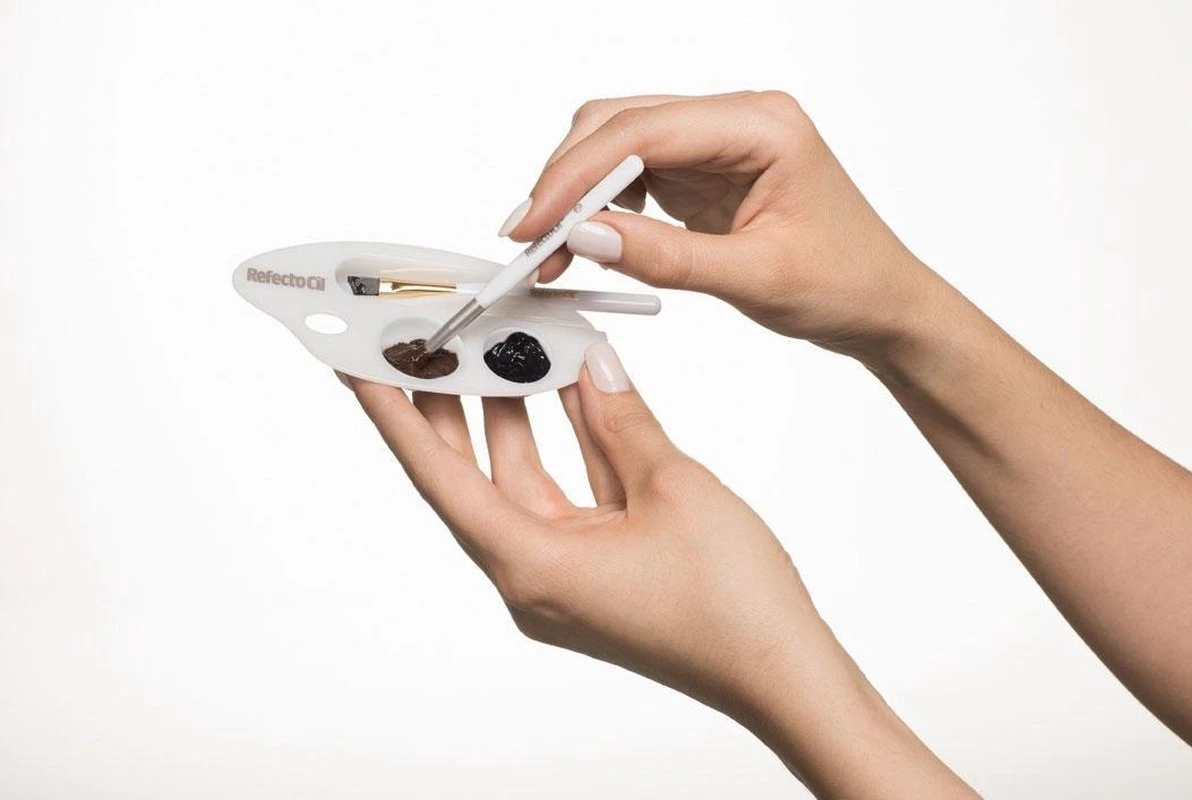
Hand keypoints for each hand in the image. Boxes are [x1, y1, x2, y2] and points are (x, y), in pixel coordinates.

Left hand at [340, 345, 974, 796]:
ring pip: (519, 475)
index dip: (395, 413)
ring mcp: (564, 573)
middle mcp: (532, 574)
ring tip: (498, 341)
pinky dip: (564, 440)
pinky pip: (565, 489)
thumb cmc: (732, 604)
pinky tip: (566, 386)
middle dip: (450, 400)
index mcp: (530, 565)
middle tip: (430, 334)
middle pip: (472, 471)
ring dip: (513, 411)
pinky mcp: (596, 569)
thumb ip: (621, 418)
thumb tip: (591, 363)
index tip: (357, 362)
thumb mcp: (671, 486)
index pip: (439, 475)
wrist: (784, 674)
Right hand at [498, 91, 944, 365]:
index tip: (531, 222)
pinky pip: (633, 173)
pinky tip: (587, 240)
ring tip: (551, 250)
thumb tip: (583, 235)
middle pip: (620, 123)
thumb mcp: (755, 278)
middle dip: (566, 181)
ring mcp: (717, 142)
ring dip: (576, 193)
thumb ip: (666, 256)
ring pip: (618, 144)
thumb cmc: (846, 284)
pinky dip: (599, 204)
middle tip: (529, 242)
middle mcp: (736, 119)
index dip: (575, 175)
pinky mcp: (704, 171)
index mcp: (762, 125)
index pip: (644, 131)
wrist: (882, 305)